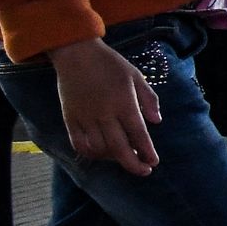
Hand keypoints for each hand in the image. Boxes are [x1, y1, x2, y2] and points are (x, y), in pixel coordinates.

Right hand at [46, 38, 158, 174]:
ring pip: (99, 149)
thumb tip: (157, 122)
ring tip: (123, 158)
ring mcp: (85, 117)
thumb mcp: (136, 76)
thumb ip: (149, 99)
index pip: (138, 134)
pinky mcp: (69, 118)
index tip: (154, 162)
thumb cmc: (110, 64)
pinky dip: (89, 152)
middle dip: (133, 164)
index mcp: (124, 103)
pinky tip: (99, 153)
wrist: (77, 54)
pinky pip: (78, 143)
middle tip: (144, 171)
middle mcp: (104, 114)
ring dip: (113, 158)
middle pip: (119, 147)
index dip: (147, 151)